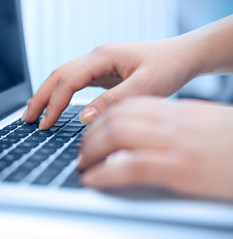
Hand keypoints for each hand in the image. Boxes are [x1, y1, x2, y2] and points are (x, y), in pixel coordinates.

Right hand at [22, 40, 196, 128]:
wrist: (182, 57)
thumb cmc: (168, 67)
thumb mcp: (145, 87)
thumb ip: (113, 101)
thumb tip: (83, 117)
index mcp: (102, 57)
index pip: (68, 81)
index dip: (53, 104)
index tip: (45, 125)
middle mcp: (95, 58)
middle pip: (57, 75)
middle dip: (39, 97)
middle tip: (26, 119)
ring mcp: (97, 64)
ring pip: (63, 77)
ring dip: (47, 95)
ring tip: (34, 115)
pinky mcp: (102, 72)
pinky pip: (74, 82)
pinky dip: (61, 95)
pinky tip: (56, 107)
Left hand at [79, 96, 232, 200]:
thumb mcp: (203, 125)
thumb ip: (173, 125)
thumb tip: (144, 131)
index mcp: (180, 111)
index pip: (129, 104)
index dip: (103, 118)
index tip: (93, 131)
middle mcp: (175, 122)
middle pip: (117, 117)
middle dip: (91, 134)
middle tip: (82, 151)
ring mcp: (177, 144)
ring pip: (116, 135)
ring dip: (91, 151)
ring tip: (84, 164)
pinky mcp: (181, 170)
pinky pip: (129, 166)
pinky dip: (105, 173)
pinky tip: (93, 180)